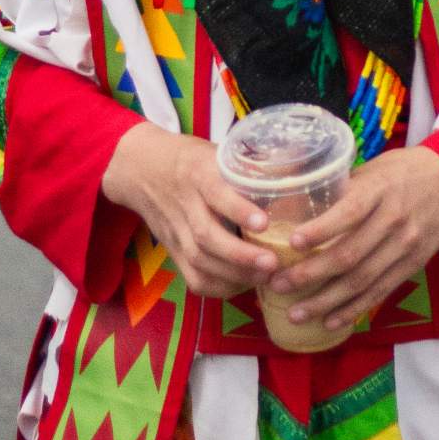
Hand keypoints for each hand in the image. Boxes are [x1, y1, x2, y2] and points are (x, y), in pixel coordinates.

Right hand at [102, 125, 277, 300]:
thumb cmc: (190, 159)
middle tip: (273, 263)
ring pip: (200, 260)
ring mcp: (176, 231)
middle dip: (241, 255)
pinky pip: (192, 277)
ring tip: (266, 277)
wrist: (140, 170)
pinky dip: (218, 287)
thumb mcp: (217, 152)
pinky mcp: (173, 250)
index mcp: (198, 172)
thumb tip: (298, 174)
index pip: (216, 192)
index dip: (239, 210)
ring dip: (234, 274)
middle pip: (207, 236)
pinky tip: (243, 285)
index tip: (264, 223)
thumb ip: (250, 165)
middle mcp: (185, 203)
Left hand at [272, 148, 438, 337]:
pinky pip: (380, 291)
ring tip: (296, 313)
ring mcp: (406, 246)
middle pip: (350, 254)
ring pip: (362, 280)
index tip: (291, 243)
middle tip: (279, 284)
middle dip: (311, 274)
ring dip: (326, 301)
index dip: (321, 230)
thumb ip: (342, 190)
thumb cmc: (402, 170)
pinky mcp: (414, 265)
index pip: (349, 212)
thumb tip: (297, 205)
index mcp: (380, 190)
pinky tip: (330, 320)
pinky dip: (354, 309)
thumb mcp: (372, 169)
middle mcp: (394, 220)